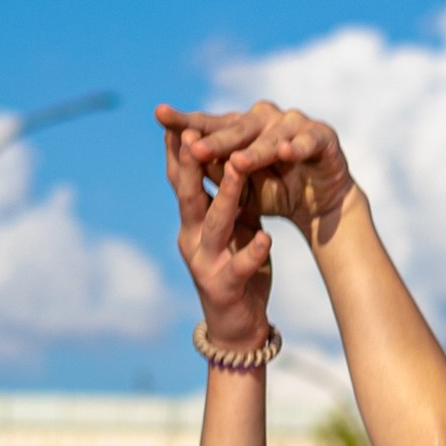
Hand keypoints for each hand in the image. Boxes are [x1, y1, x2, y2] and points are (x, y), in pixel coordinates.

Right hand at [158, 107, 275, 348]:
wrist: (237, 327)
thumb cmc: (235, 269)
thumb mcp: (230, 227)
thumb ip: (228, 197)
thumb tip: (230, 153)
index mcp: (192, 222)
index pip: (181, 180)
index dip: (179, 150)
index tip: (180, 117)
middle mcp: (191, 239)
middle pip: (188, 195)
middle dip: (191, 163)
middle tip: (194, 132)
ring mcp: (205, 264)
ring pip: (215, 225)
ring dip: (225, 195)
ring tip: (236, 168)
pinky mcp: (225, 288)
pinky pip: (240, 267)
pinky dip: (252, 252)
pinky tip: (266, 238)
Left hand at [162, 100, 357, 251]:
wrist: (318, 205)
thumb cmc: (274, 192)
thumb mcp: (239, 187)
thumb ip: (216, 171)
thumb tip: (181, 158)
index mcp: (241, 127)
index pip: (209, 123)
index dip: (186, 120)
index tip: (158, 114)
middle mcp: (266, 118)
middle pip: (237, 129)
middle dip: (216, 140)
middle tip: (193, 146)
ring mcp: (296, 124)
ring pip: (271, 135)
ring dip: (255, 150)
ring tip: (238, 162)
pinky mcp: (323, 137)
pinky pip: (308, 140)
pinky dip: (297, 146)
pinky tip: (285, 152)